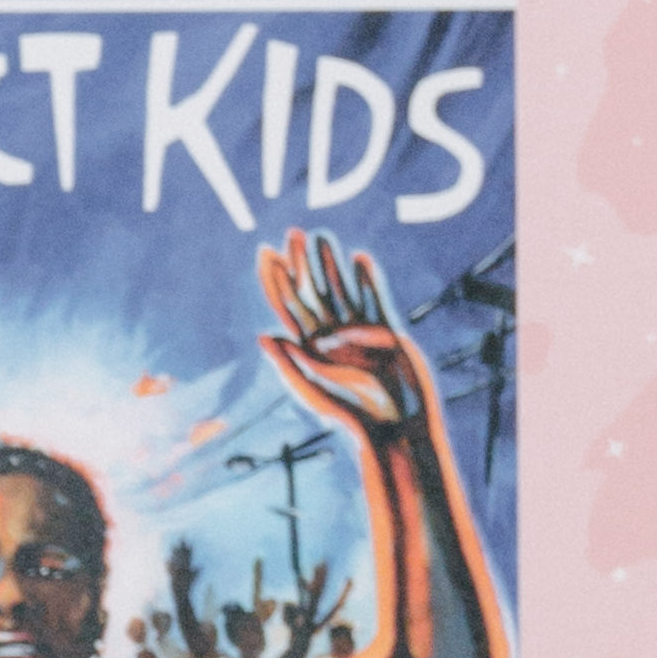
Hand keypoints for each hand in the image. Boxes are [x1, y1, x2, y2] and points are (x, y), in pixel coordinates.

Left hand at [259, 233, 428, 447]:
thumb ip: (290, 363)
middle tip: (293, 234)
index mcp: (309, 349)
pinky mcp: (384, 331)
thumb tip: (263, 337)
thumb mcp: (313, 390)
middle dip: (302, 263)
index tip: (267, 254)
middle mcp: (331, 337)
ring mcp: (357, 333)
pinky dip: (366, 279)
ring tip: (323, 238)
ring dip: (331, 265)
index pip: (288, 307)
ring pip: (340, 290)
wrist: (393, 423)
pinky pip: (373, 298)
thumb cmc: (352, 413)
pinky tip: (360, 260)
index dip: (276, 281)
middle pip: (312, 292)